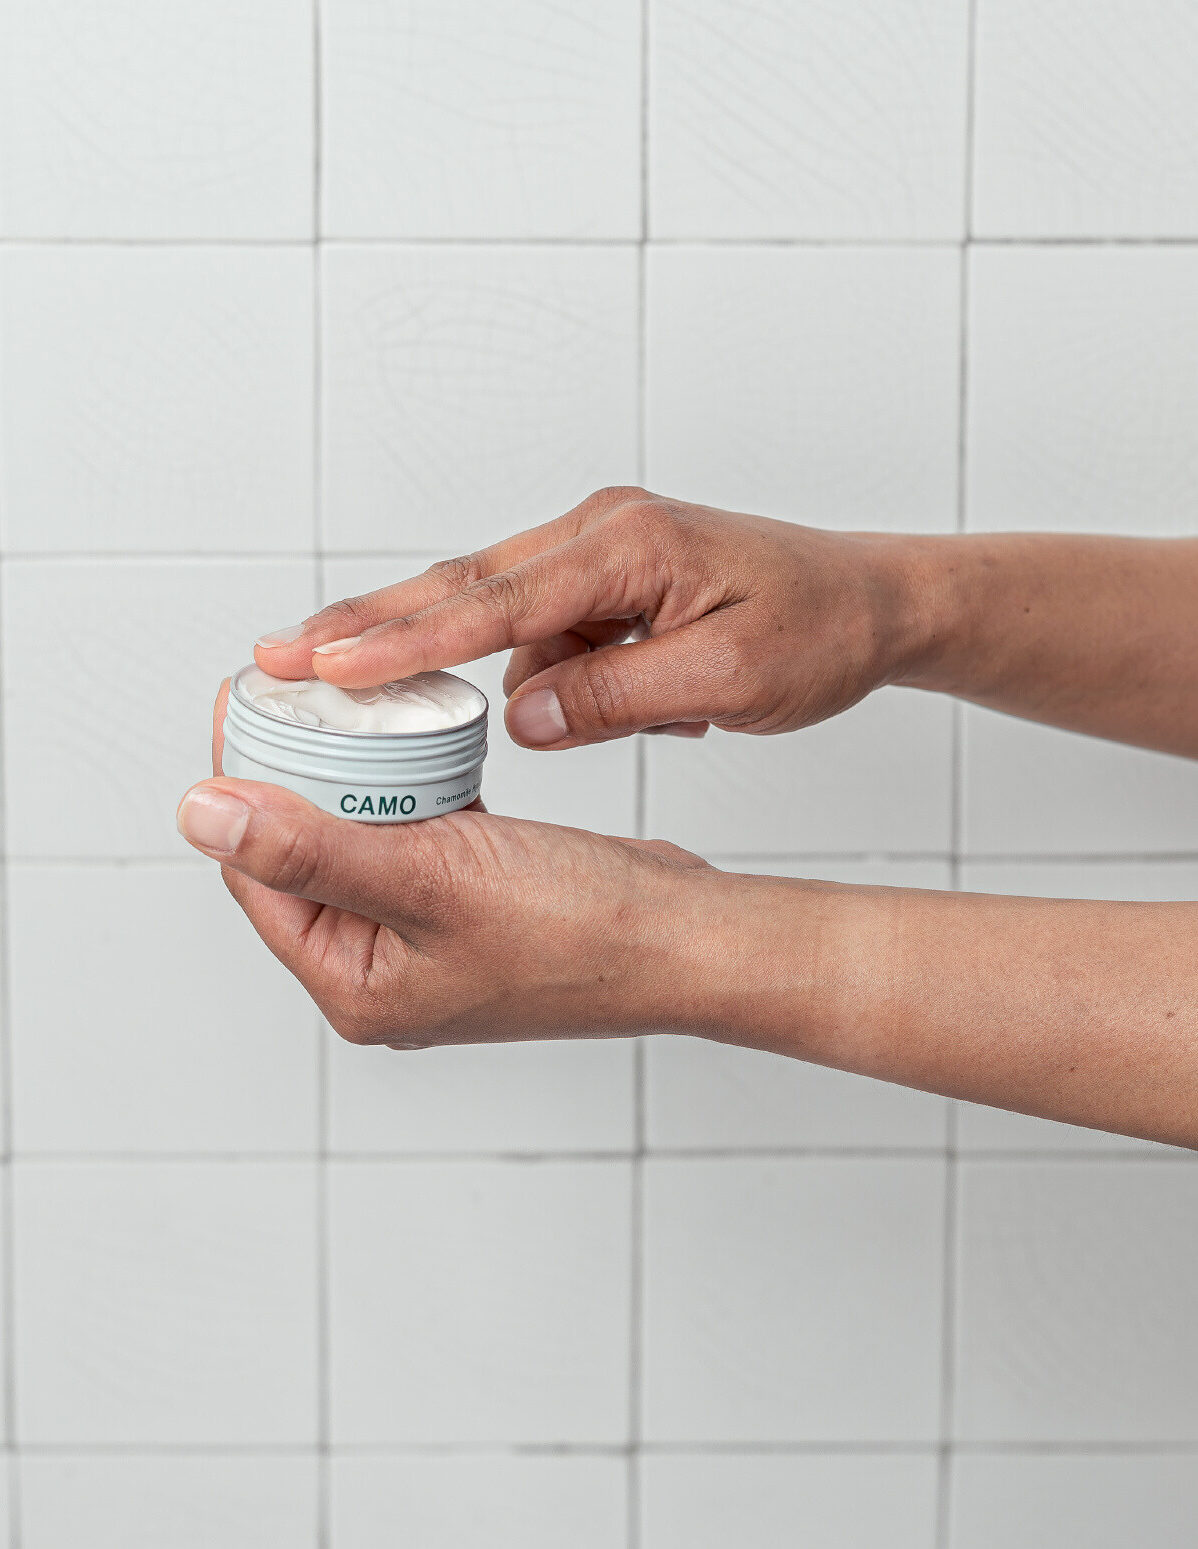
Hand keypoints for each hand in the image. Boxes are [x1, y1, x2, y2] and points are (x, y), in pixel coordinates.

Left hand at [176, 684, 714, 1047]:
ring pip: (363, 839)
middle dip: (295, 775)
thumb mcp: (430, 879)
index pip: (260, 877)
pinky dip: (410, 791)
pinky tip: (412, 746)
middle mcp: (387, 968)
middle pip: (305, 855)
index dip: (243, 787)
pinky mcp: (475, 904)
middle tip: (293, 696)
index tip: (243, 707)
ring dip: (353, 778)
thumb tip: (201, 817)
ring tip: (343, 709)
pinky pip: (417, 836)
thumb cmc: (580, 928)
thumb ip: (310, 849)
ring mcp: (433, 936)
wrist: (684, 935)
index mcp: (356, 986)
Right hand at [252, 488, 929, 747]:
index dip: (402, 637)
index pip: (491, 600)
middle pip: (462, 585)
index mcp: (628, 546)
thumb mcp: (731, 678)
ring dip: (490, 668)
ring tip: (514, 698)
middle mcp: (601, 533)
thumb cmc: (818, 630)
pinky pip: (547, 631)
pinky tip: (619, 701)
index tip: (322, 662)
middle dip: (371, 625)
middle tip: (278, 654)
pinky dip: (547, 673)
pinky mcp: (608, 579)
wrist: (874, 600)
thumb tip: (523, 719)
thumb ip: (618, 696)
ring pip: (503, 616)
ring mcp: (601, 552)